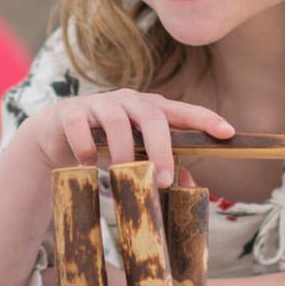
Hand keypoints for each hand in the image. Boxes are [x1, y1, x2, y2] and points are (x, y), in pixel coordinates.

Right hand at [17, 89, 232, 187]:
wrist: (56, 135)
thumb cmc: (106, 145)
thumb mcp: (136, 156)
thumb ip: (162, 166)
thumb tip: (191, 185)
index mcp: (148, 109)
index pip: (181, 111)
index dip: (205, 119)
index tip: (228, 133)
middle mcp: (126, 101)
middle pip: (151, 115)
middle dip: (161, 149)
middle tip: (164, 180)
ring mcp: (98, 104)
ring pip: (117, 121)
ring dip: (124, 153)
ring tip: (125, 177)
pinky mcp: (71, 112)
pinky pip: (80, 128)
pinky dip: (87, 149)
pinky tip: (89, 167)